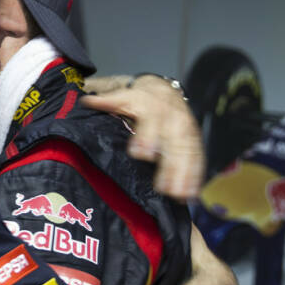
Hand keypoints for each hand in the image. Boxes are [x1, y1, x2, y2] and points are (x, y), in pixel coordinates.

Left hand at [81, 75, 204, 199]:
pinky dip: (194, 175)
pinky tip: (190, 193)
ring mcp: (185, 129)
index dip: (146, 137)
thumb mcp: (122, 95)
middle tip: (162, 186)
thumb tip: (87, 101)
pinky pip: (197, 158)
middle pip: (172, 141)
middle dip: (169, 163)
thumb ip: (107, 101)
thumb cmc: (139, 98)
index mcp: (152, 105)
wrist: (164, 90)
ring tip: (176, 194)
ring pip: (186, 152)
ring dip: (183, 174)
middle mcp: (172, 117)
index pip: (150, 120)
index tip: (139, 153)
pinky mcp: (194, 140)